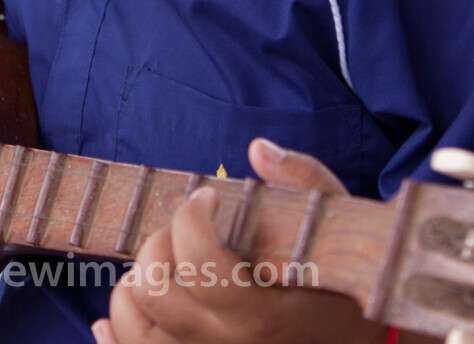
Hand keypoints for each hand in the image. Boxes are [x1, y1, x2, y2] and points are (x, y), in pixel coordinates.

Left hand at [93, 138, 385, 343]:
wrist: (359, 341)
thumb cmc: (344, 280)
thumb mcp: (337, 224)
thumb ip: (302, 182)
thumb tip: (257, 149)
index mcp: (265, 312)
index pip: (201, 265)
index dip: (192, 218)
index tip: (208, 196)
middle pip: (156, 293)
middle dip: (159, 243)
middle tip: (184, 227)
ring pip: (136, 330)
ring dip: (133, 286)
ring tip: (159, 264)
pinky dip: (114, 334)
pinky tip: (114, 310)